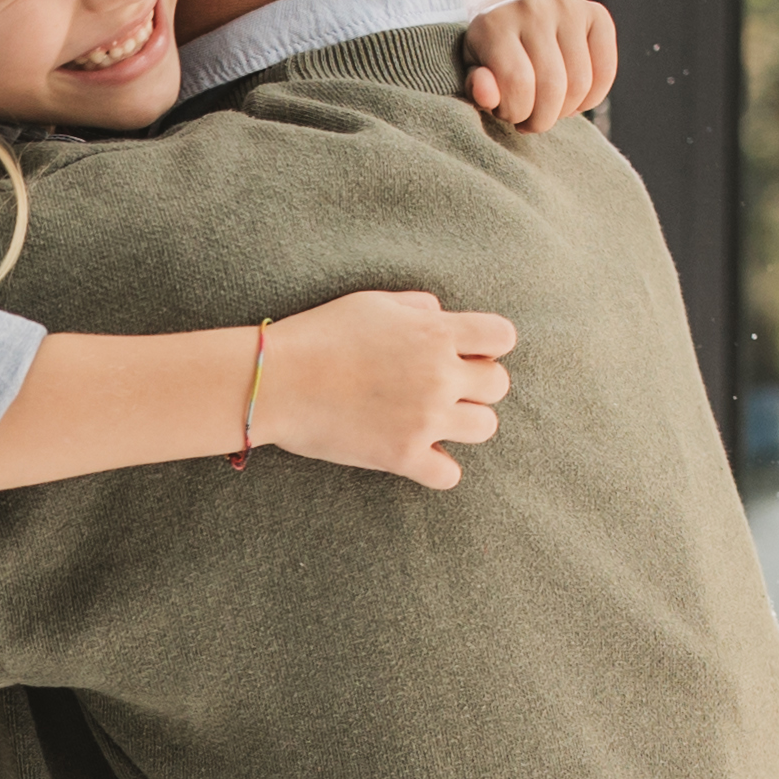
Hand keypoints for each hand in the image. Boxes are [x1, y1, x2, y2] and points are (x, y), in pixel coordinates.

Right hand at [248, 287, 516, 488]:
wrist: (276, 382)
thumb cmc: (319, 336)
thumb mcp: (373, 304)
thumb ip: (418, 307)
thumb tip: (441, 316)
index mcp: (436, 333)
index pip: (502, 337)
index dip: (487, 345)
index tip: (464, 352)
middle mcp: (439, 376)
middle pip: (498, 385)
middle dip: (475, 384)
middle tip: (442, 387)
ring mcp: (424, 419)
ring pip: (485, 427)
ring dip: (465, 423)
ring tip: (434, 420)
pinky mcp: (402, 456)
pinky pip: (450, 475)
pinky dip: (439, 468)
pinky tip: (419, 454)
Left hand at [462, 0, 620, 130]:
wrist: (512, 17)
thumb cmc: (491, 57)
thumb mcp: (474, 73)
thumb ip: (477, 88)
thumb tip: (486, 94)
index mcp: (494, 25)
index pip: (517, 83)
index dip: (516, 113)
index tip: (510, 115)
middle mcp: (532, 9)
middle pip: (552, 86)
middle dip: (542, 118)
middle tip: (532, 120)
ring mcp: (567, 7)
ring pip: (580, 84)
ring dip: (566, 111)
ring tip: (549, 108)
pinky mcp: (596, 13)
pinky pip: (606, 71)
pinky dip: (592, 98)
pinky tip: (573, 100)